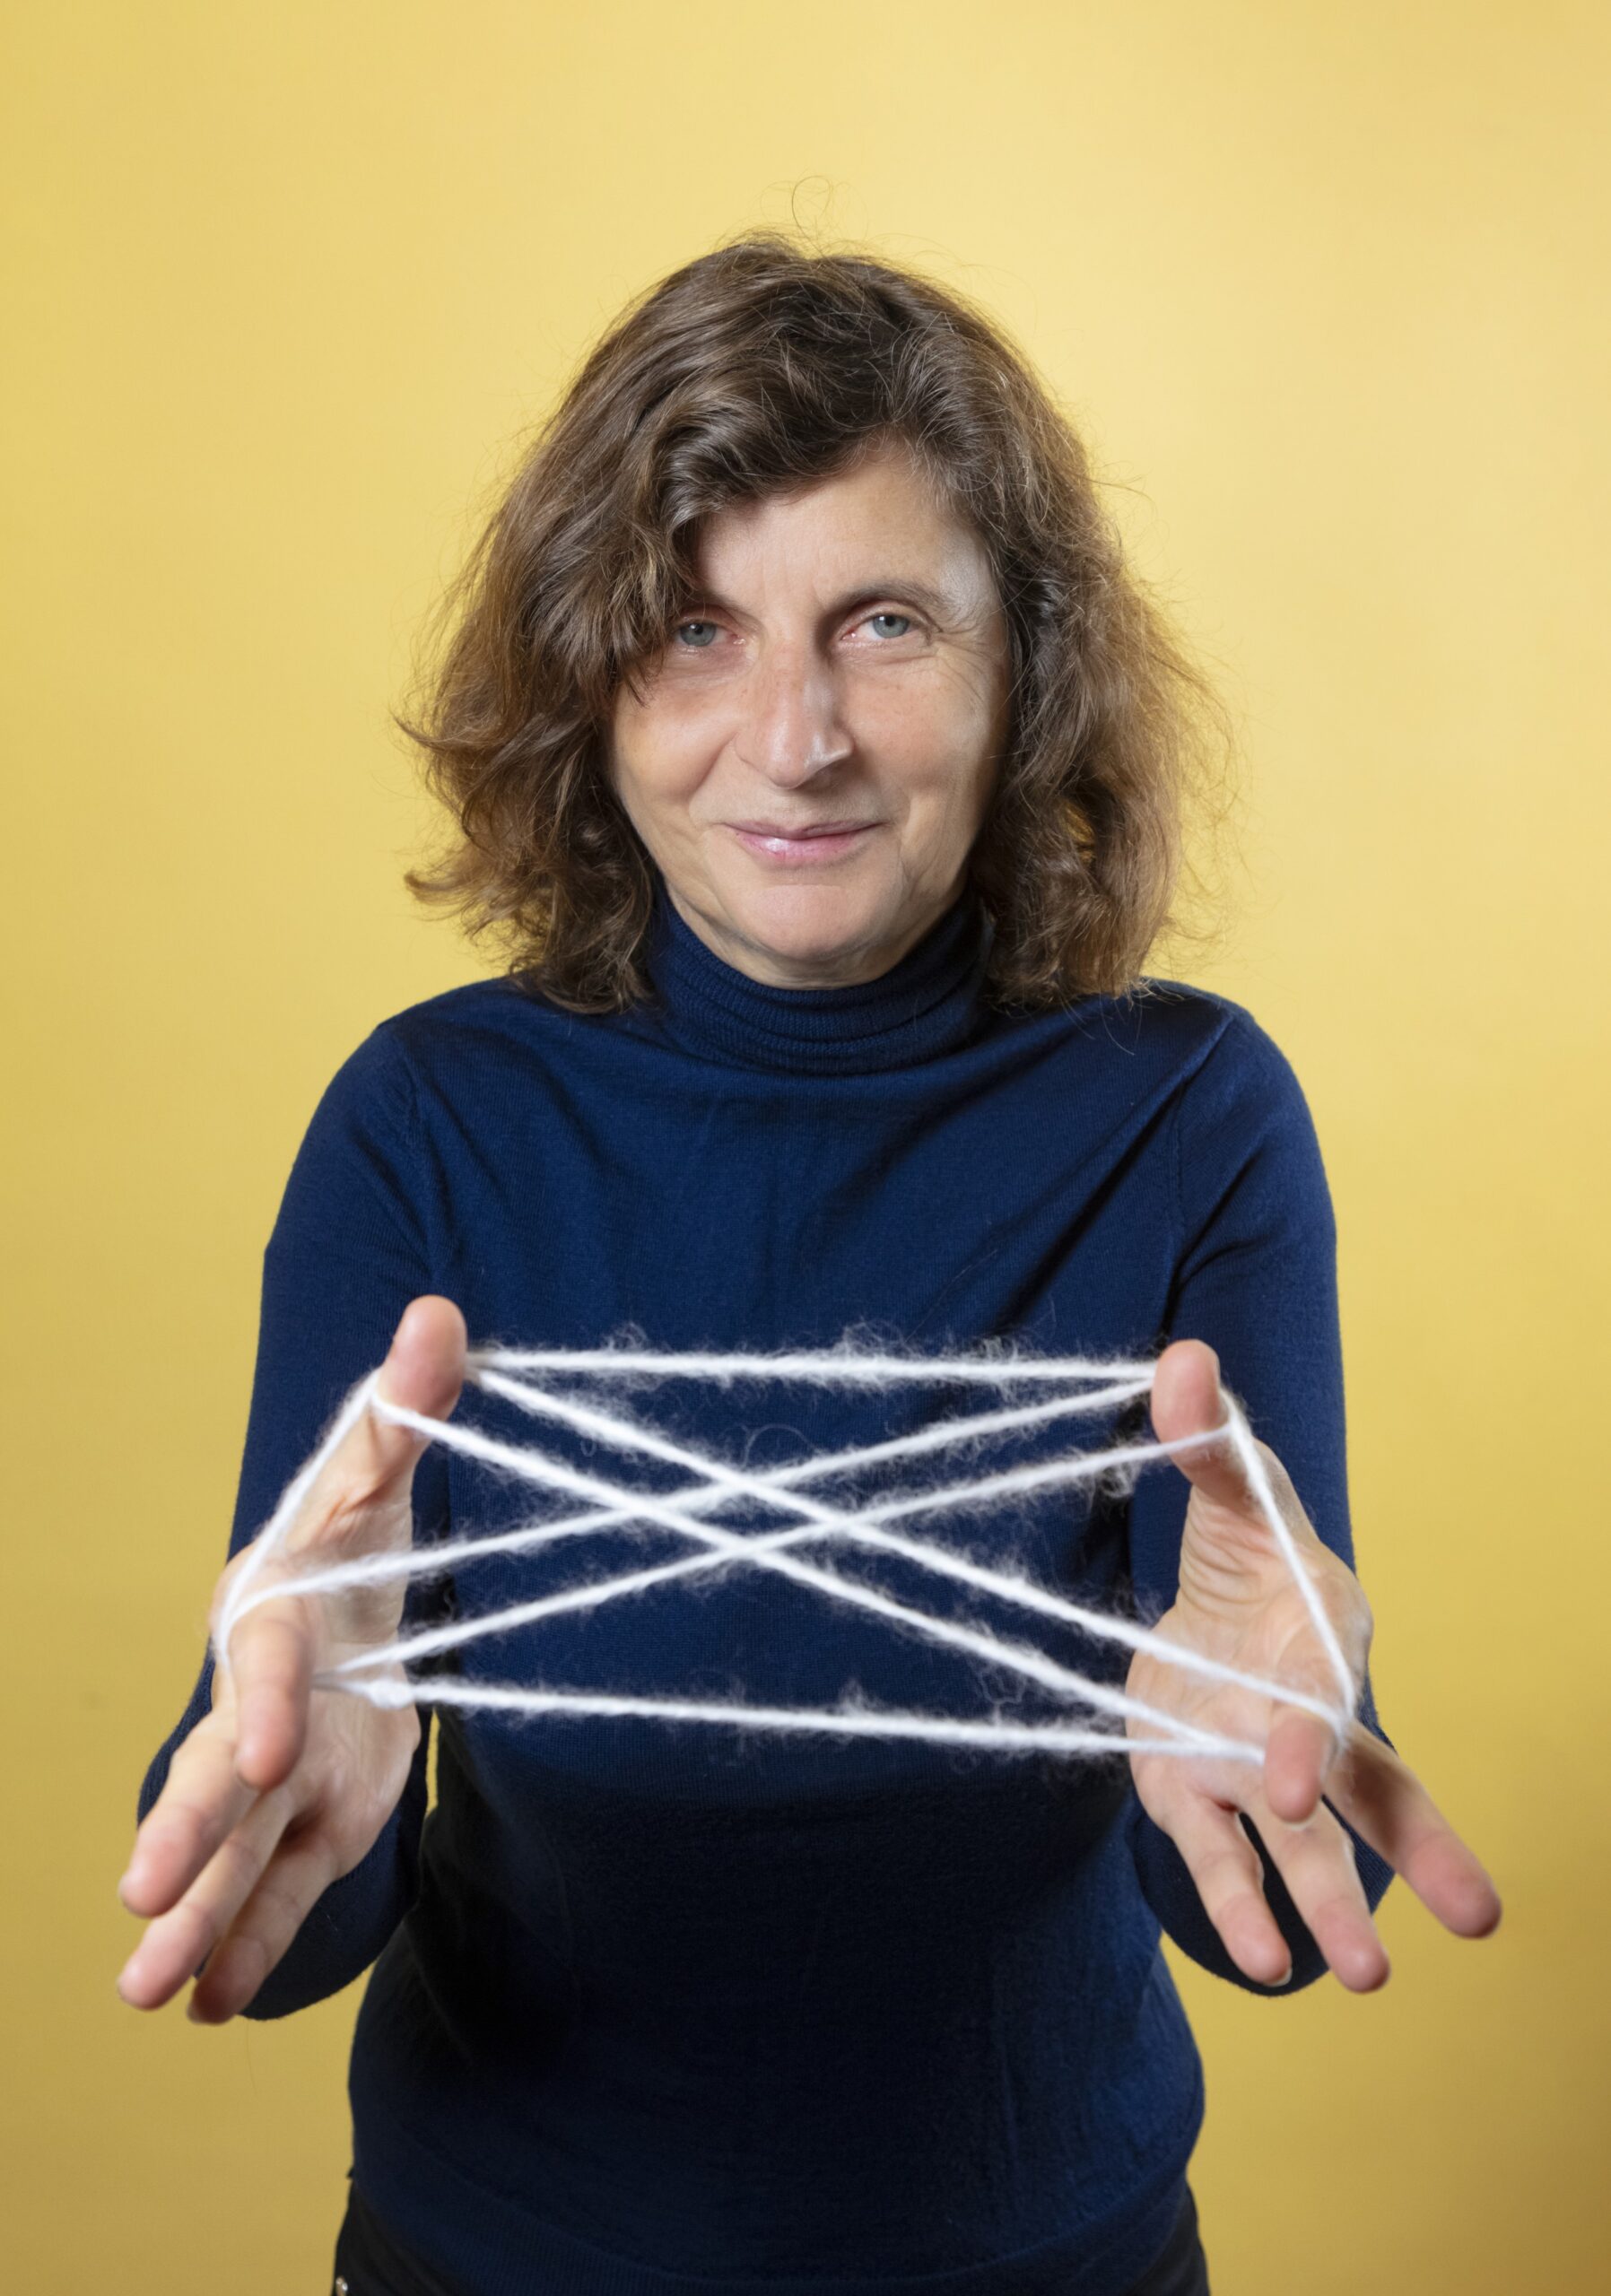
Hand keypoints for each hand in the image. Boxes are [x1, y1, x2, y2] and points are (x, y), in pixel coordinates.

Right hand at [116, 1295, 466, 2021]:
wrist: (345, 1598)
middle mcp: (263, 1705)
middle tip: (135, 1901)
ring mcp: (284, 1774)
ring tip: (145, 1996)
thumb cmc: (352, 1531)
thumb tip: (441, 1315)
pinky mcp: (318, 1819)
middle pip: (219, 1775)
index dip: (267, 1702)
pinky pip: (283, 1889)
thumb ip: (406, 1408)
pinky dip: (250, 1947)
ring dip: (195, 1919)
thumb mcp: (379, 1470)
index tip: (269, 1752)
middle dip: (183, 1834)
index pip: (271, 1664)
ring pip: (236, 1853)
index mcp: (276, 1616)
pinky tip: (214, 2013)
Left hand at [1124, 1339, 1501, 1991]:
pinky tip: (1261, 1961)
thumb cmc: (1246, 1549)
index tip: (1296, 1778)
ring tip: (1364, 1978)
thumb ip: (1208, 1441)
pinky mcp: (1202, 1800)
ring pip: (1308, 1850)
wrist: (1207, 1605)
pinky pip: (1222, 1860)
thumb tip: (1183, 1358)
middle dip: (1418, 1849)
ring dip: (1335, 1910)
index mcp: (1321, 1639)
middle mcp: (1307, 1717)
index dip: (1314, 1736)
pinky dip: (1239, 1909)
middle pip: (1375, 1787)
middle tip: (1475, 1917)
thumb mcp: (1229, 1490)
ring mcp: (1259, 1770)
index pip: (1326, 1693)